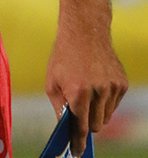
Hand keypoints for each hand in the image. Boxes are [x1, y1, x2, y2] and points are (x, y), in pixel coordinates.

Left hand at [46, 28, 127, 156]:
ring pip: (106, 117)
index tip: (78, 153)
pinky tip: (97, 82)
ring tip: (87, 91)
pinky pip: (114, 104)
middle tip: (79, 110)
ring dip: (96, 111)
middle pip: (95, 126)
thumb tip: (66, 128)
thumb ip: (59, 107)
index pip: (80, 128)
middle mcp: (97, 91)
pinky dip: (106, 100)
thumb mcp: (52, 81)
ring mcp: (112, 87)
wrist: (84, 30)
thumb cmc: (63, 55)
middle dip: (86, 122)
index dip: (78, 142)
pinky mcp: (122, 83)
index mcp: (77, 92)